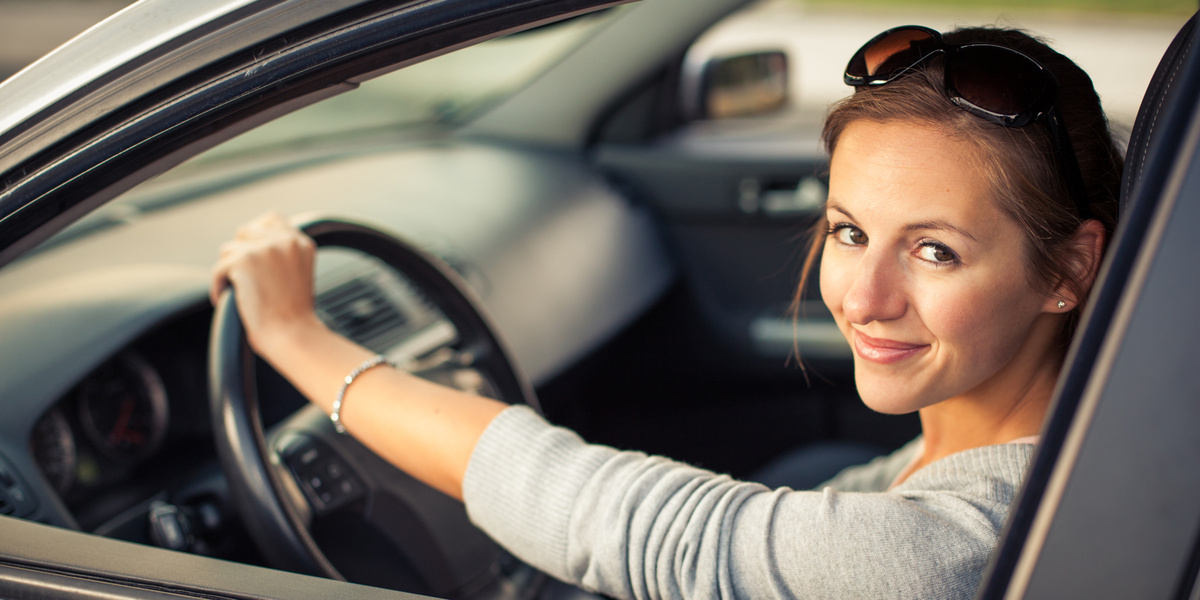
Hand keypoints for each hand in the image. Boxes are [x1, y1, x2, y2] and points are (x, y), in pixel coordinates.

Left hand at [211, 213, 322, 354]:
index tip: (252, 256)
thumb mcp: (298, 273)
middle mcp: (285, 240)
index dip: (257, 236)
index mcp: (301, 242)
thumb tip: (251, 240)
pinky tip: (230, 300)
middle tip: (244, 280)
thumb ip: (283, 253)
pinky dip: (219, 287)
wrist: (292, 334)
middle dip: (240, 254)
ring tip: (239, 292)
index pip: (272, 219)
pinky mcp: (244, 260)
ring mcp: (265, 247)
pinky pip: (218, 269)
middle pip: (246, 231)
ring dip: (229, 271)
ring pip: (229, 249)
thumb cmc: (293, 315)